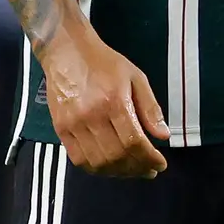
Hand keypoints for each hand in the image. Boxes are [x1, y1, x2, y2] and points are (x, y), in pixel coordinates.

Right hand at [39, 19, 166, 177]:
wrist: (66, 51)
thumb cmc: (104, 63)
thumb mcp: (135, 77)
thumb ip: (150, 107)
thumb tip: (163, 136)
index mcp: (114, 102)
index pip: (134, 142)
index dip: (150, 159)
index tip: (161, 164)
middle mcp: (92, 116)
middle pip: (117, 156)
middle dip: (138, 168)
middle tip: (149, 169)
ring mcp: (73, 124)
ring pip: (98, 162)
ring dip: (118, 172)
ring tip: (131, 169)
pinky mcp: (60, 128)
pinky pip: (78, 158)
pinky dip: (95, 169)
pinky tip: (108, 166)